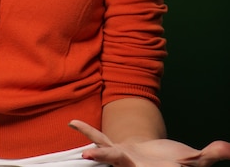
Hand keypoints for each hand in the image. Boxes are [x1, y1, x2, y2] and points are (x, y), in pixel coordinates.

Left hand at [69, 120, 229, 166]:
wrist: (159, 162)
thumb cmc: (175, 163)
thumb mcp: (194, 161)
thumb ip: (209, 156)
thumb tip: (229, 148)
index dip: (138, 163)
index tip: (139, 158)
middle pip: (120, 164)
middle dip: (107, 159)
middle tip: (91, 156)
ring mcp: (123, 159)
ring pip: (108, 154)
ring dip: (96, 152)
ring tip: (84, 152)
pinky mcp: (116, 149)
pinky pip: (100, 139)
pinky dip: (87, 133)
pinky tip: (72, 123)